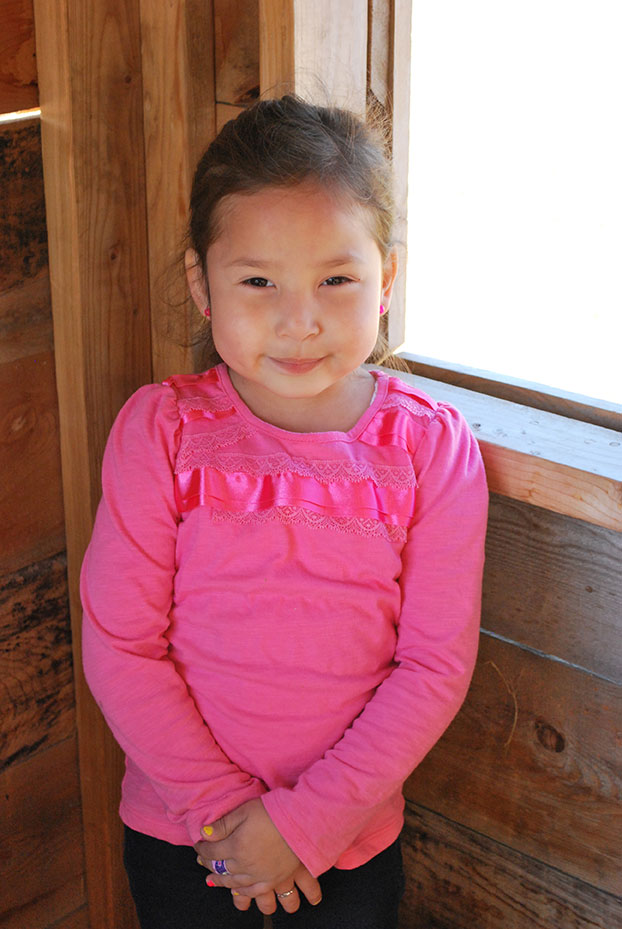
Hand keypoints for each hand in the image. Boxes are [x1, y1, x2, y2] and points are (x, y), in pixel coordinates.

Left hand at [194, 798, 321, 913]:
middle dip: (209, 864)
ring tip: (213, 879)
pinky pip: (254, 892)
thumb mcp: (245, 810)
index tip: (198, 845)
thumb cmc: (273, 812)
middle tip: (202, 860)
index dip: (202, 848)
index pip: (212, 851)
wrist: (301, 822)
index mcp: (236, 846)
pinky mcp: (273, 879)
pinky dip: (243, 892)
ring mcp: (259, 874)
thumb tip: (203, 833)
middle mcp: (245, 864)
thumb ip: (223, 824)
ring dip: (222, 881)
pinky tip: (237, 890)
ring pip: (234, 882)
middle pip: (221, 868)